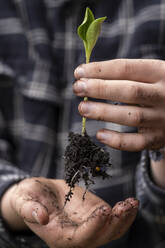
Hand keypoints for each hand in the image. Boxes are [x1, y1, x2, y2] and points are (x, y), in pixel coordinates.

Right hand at [1, 177, 137, 247]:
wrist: (38, 194)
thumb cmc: (28, 198)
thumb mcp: (24, 200)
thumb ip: (30, 209)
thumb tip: (42, 217)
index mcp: (58, 237)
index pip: (80, 238)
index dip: (93, 226)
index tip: (104, 210)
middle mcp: (76, 235)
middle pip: (100, 237)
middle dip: (115, 224)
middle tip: (125, 207)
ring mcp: (88, 225)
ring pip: (110, 230)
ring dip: (124, 219)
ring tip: (133, 204)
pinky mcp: (94, 214)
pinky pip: (112, 219)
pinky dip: (123, 213)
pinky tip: (131, 203)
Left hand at [73, 59, 164, 150]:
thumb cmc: (155, 89)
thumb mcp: (149, 75)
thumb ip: (124, 74)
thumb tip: (86, 76)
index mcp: (160, 72)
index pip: (126, 68)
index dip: (100, 70)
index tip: (79, 72)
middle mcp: (163, 95)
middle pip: (129, 91)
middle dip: (99, 89)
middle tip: (77, 88)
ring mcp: (161, 118)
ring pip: (132, 116)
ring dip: (103, 113)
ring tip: (82, 109)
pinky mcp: (157, 138)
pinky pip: (137, 143)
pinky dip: (117, 140)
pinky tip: (100, 134)